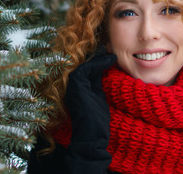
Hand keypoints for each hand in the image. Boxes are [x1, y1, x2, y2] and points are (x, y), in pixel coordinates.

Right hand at [64, 50, 116, 173]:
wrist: (92, 134)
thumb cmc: (96, 118)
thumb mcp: (97, 95)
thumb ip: (97, 82)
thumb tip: (102, 68)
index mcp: (76, 86)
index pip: (88, 69)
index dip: (98, 61)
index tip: (110, 55)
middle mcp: (71, 83)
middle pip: (86, 64)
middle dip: (98, 56)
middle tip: (110, 49)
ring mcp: (71, 82)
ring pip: (86, 64)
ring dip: (100, 58)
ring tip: (111, 54)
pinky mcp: (75, 82)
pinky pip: (88, 67)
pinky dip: (99, 63)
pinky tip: (109, 60)